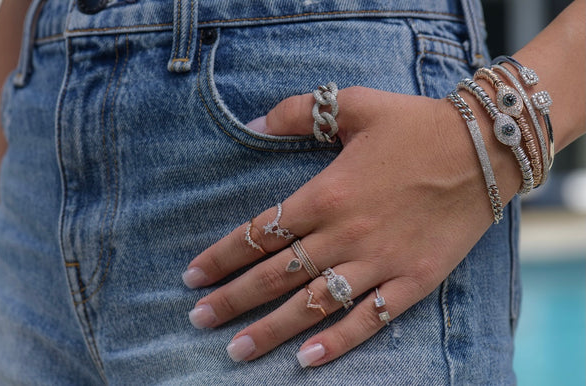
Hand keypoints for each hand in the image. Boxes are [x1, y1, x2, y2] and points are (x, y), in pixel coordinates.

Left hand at [182, 86, 517, 366]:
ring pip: (314, 304)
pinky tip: (308, 360)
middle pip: (276, 275)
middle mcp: (345, 234)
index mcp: (326, 194)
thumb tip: (253, 123)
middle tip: (198, 319)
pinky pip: (372, 319)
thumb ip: (299, 112)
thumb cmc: (416, 124)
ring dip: (272, 329)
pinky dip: (339, 342)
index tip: (193, 276)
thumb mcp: (355, 104)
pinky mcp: (413, 279)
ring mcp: (379, 261)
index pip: (259, 233)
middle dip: (233, 299)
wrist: (485, 147)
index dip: (222, 256)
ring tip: (237, 350)